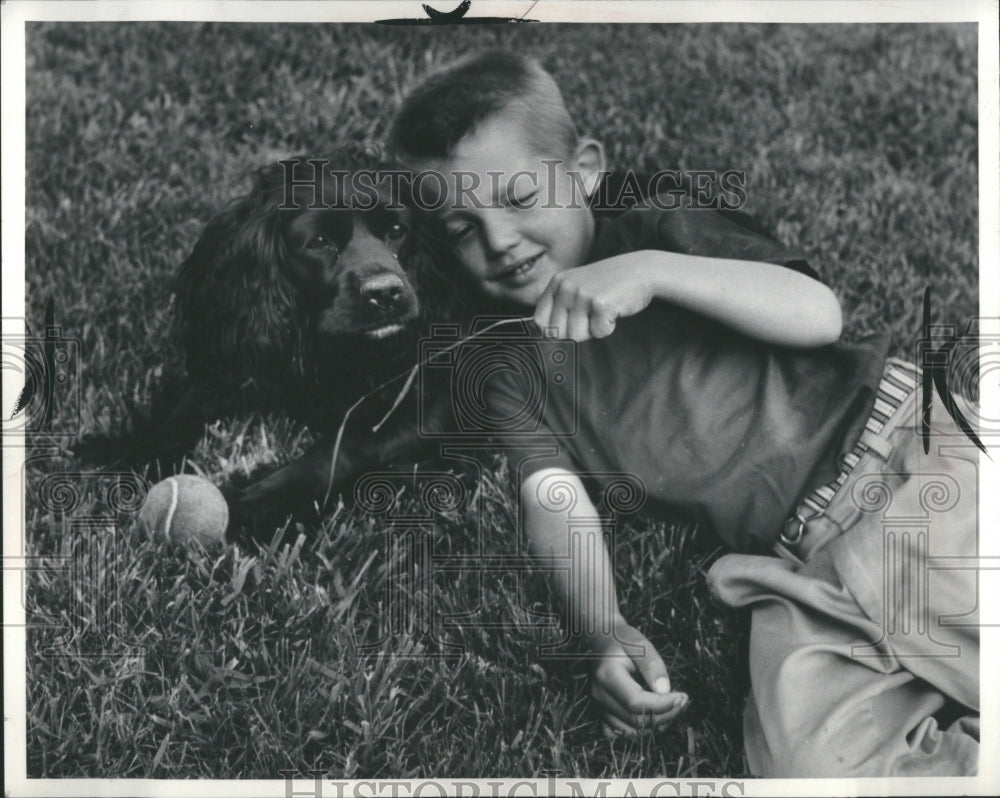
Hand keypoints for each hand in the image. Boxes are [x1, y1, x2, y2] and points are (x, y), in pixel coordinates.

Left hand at [533, 254, 657, 340]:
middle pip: (557, 333)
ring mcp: (582, 294)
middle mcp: (566, 287)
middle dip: (575, 332)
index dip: (554, 330)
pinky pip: (598, 333)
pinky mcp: (600, 304)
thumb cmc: (608, 284)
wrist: (641, 270)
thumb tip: (546, 336)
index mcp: (557, 282)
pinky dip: (608, 327)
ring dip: (593, 329)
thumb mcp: (577, 287)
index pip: (540, 321)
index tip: (570, 325)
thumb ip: (560, 306)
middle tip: (591, 316)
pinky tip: (614, 310)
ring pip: (576, 336)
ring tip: (603, 310)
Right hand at [591, 620, 687, 735]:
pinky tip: (653, 716)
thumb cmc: (622, 638)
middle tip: (683, 701)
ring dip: (657, 725)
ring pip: (631, 732)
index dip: (663, 705)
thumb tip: (665, 690)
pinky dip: (640, 731)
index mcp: (607, 676)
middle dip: (665, 715)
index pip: (636, 702)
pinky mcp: (601, 714)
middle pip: (636, 720)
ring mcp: (598, 707)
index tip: (683, 696)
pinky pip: (621, 734)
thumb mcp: (639, 643)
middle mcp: (599, 695)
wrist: (602, 639)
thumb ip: (652, 664)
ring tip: (672, 708)